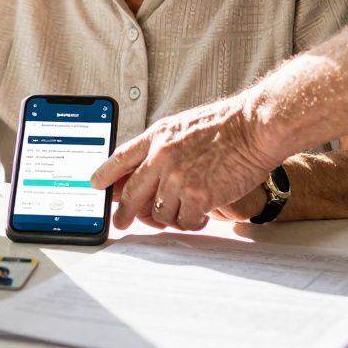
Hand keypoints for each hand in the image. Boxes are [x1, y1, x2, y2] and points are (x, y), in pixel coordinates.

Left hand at [90, 94, 277, 230]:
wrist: (253, 128)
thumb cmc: (225, 125)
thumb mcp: (182, 126)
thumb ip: (162, 146)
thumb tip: (146, 169)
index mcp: (157, 137)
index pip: (120, 158)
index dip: (104, 174)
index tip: (94, 185)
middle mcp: (161, 158)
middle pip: (132, 194)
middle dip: (124, 213)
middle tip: (121, 222)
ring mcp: (178, 179)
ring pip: (159, 213)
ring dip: (169, 218)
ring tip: (183, 212)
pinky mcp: (197, 197)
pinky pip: (184, 221)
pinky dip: (190, 222)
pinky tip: (198, 217)